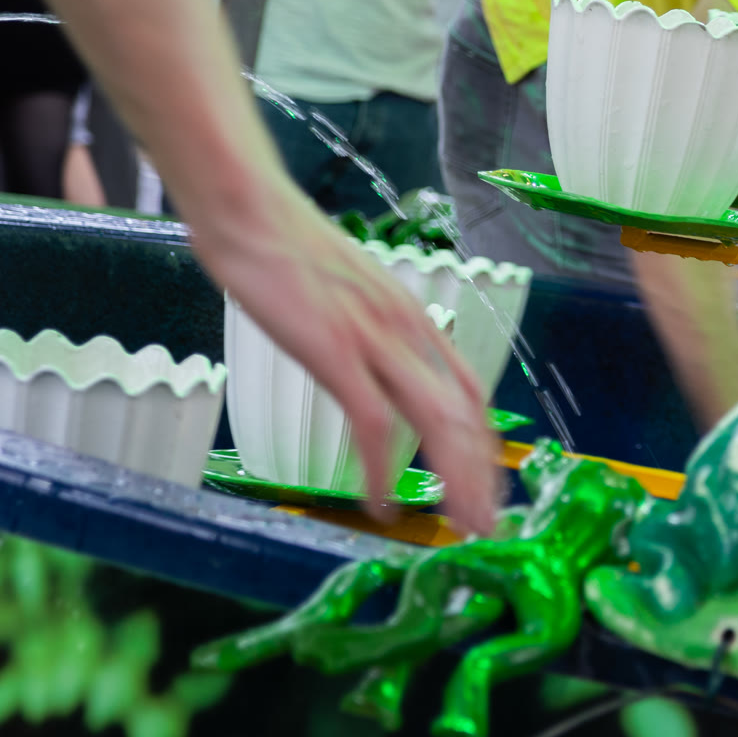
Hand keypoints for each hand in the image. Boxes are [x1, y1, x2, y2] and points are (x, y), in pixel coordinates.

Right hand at [189, 187, 498, 533]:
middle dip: (482, 476)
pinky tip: (381, 504)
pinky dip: (382, 471)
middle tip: (487, 527)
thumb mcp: (349, 290)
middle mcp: (407, 330)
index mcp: (413, 318)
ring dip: (454, 481)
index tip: (487, 482)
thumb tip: (370, 357)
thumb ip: (370, 325)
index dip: (483, 442)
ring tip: (459, 527)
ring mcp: (375, 340)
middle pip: (465, 416)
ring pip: (436, 423)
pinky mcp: (335, 351)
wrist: (250, 209)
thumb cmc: (286, 248)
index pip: (469, 391)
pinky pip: (372, 424)